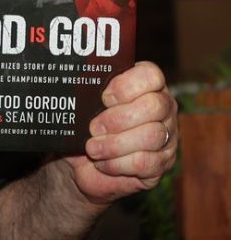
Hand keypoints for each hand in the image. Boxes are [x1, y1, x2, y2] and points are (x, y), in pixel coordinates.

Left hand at [63, 61, 177, 205]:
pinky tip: (102, 163)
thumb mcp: (82, 107)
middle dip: (119, 119)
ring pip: (152, 136)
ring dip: (115, 145)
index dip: (126, 86)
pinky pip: (146, 163)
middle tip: (94, 128)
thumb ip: (86, 94)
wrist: (82, 162)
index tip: (104, 98)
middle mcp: (162, 107)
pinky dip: (118, 164)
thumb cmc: (85, 127)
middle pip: (155, 106)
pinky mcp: (162, 163)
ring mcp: (167, 136)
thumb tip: (72, 86)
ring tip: (92, 149)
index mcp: (145, 85)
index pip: (151, 75)